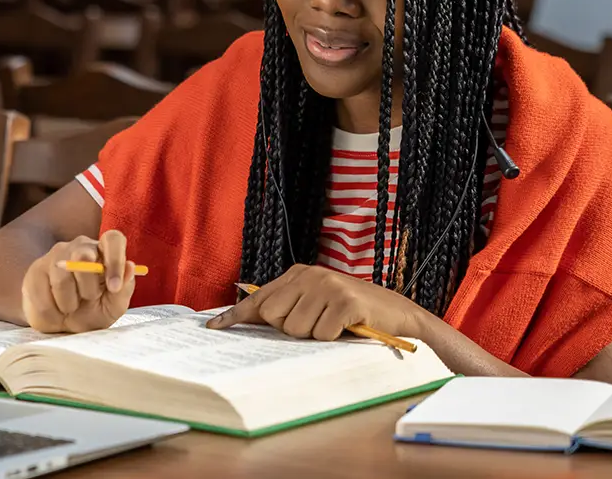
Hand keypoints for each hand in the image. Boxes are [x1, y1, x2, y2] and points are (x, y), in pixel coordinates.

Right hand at [22, 230, 135, 333]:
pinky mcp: (36, 270)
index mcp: (104, 253)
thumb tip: (130, 267)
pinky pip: (42, 292)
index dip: (115, 261)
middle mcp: (80, 247)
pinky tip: (54, 309)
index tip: (113, 287)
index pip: (113, 239)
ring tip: (70, 307)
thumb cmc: (90, 312)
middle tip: (88, 300)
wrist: (60, 327)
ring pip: (61, 276)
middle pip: (84, 255)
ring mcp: (55, 256)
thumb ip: (123, 289)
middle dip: (88, 287)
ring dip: (69, 302)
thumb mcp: (112, 307)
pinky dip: (51, 310)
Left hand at [205, 264, 425, 339]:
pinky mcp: (345, 301)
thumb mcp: (316, 303)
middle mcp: (310, 275)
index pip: (260, 297)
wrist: (397, 313)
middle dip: (291, 329)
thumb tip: (252, 319)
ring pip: (296, 329)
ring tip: (334, 325)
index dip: (236, 315)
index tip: (213, 327)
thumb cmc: (351, 313)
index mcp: (299, 273)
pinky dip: (333, 338)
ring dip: (314, 335)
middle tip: (317, 324)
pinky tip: (346, 328)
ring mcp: (328, 286)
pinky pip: (320, 334)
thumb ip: (289, 306)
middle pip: (274, 317)